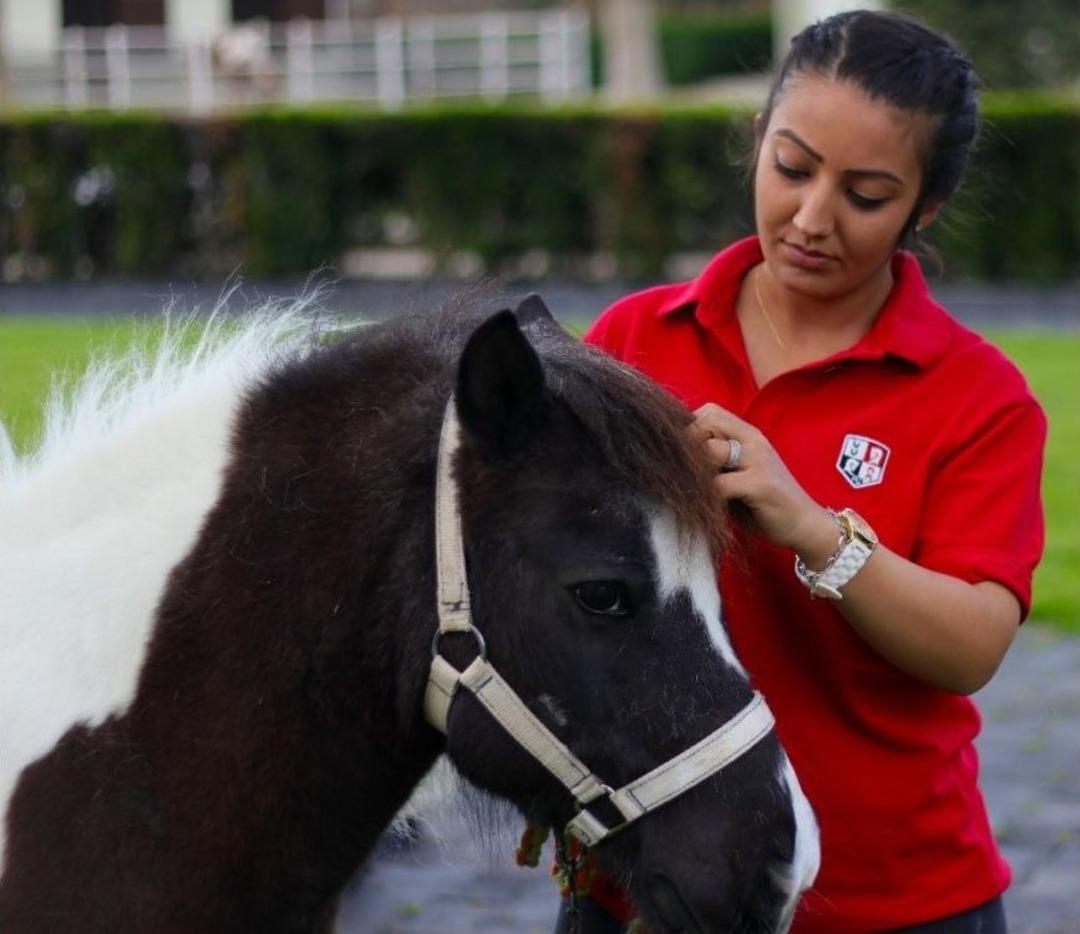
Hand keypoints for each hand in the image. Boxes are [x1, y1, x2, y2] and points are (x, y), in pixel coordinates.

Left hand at [691, 403, 836, 560]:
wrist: (806, 525)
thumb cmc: (764, 502)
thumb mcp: (739, 474)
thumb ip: (716, 462)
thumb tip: (674, 457)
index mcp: (748, 435)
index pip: (708, 412)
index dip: (689, 430)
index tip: (682, 456)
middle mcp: (753, 441)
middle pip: (704, 424)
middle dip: (686, 450)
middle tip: (684, 475)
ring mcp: (758, 461)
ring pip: (709, 452)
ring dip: (695, 473)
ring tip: (693, 491)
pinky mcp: (760, 485)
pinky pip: (719, 485)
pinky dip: (706, 497)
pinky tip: (706, 508)